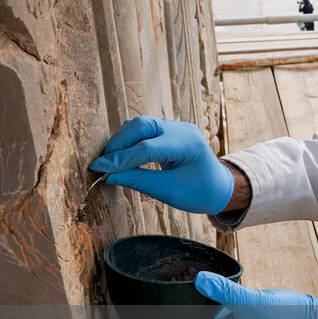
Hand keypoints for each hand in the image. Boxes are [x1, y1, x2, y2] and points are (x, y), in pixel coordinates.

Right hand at [90, 116, 233, 213]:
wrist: (220, 187)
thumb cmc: (200, 192)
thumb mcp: (170, 192)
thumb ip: (139, 181)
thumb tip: (108, 176)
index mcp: (188, 144)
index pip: (146, 148)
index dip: (119, 159)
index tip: (97, 169)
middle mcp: (182, 129)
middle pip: (140, 126)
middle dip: (118, 144)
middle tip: (102, 165)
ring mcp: (176, 127)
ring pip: (140, 125)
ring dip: (122, 141)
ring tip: (110, 162)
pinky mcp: (169, 131)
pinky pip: (144, 131)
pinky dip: (130, 142)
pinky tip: (122, 158)